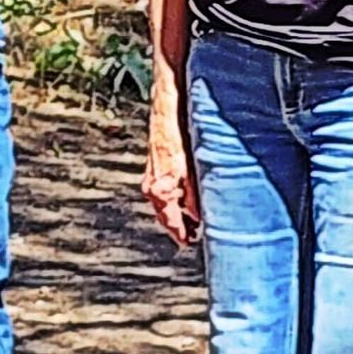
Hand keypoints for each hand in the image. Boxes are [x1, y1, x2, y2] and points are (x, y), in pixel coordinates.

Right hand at [143, 104, 200, 246]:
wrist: (167, 109)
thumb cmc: (180, 135)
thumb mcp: (193, 168)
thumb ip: (196, 195)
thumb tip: (201, 216)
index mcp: (161, 190)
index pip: (172, 223)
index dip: (182, 235)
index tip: (189, 244)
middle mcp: (152, 187)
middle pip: (165, 217)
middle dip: (179, 228)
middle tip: (193, 237)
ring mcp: (151, 178)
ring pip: (163, 205)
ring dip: (176, 215)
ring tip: (191, 222)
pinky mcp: (153, 169)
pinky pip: (162, 194)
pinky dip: (172, 201)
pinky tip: (184, 200)